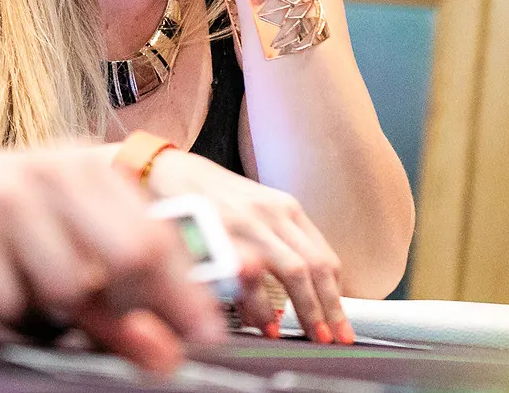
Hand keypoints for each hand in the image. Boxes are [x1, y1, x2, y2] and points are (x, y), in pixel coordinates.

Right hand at [0, 143, 224, 372]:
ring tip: (11, 278)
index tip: (210, 334)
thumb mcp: (51, 255)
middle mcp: (53, 170)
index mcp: (84, 166)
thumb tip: (166, 355)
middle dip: (133, 309)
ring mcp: (9, 195)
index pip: (159, 232)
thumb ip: (111, 302)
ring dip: (45, 309)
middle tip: (125, 340)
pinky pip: (7, 303)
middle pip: (131, 254)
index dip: (189, 289)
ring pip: (68, 288)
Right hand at [146, 148, 353, 344]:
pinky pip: (249, 276)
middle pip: (314, 266)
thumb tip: (301, 295)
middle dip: (326, 309)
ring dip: (301, 309)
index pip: (324, 257)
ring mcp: (246, 222)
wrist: (168, 170)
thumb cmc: (212, 197)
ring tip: (299, 334)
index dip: (336, 297)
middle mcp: (271, 213)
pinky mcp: (220, 232)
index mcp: (285, 208)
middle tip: (329, 338)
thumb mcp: (256, 210)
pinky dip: (258, 305)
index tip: (340, 324)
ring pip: (292, 270)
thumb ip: (279, 243)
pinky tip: (260, 321)